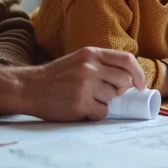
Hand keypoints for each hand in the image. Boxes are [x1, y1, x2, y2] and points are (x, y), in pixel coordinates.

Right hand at [0, 47, 144, 120]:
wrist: (28, 88)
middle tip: (105, 94)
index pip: (126, 60)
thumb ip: (101, 64)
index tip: (139, 85)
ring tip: (86, 99)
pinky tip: (81, 108)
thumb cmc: (56, 76)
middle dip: (119, 90)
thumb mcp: (79, 60)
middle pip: (123, 81)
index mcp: (91, 54)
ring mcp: (85, 86)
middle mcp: (90, 67)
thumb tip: (130, 79)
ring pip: (112, 98)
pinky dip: (95, 114)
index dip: (138, 73)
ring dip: (103, 102)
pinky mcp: (80, 104)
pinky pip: (101, 112)